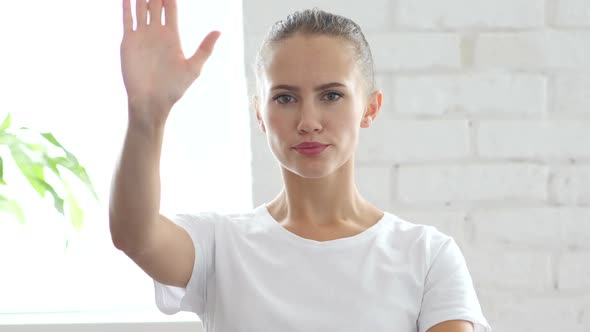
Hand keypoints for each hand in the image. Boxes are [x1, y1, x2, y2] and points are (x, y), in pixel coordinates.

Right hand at [120, 0, 220, 124]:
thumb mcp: (193, 68)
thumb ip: (204, 49)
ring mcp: (142, 35)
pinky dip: (127, 6)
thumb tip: (219, 31)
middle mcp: (156, 32)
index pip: (171, 7)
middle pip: (155, 3)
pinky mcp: (129, 42)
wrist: (151, 101)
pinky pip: (128, 19)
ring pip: (140, 7)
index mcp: (172, 35)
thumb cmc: (174, 88)